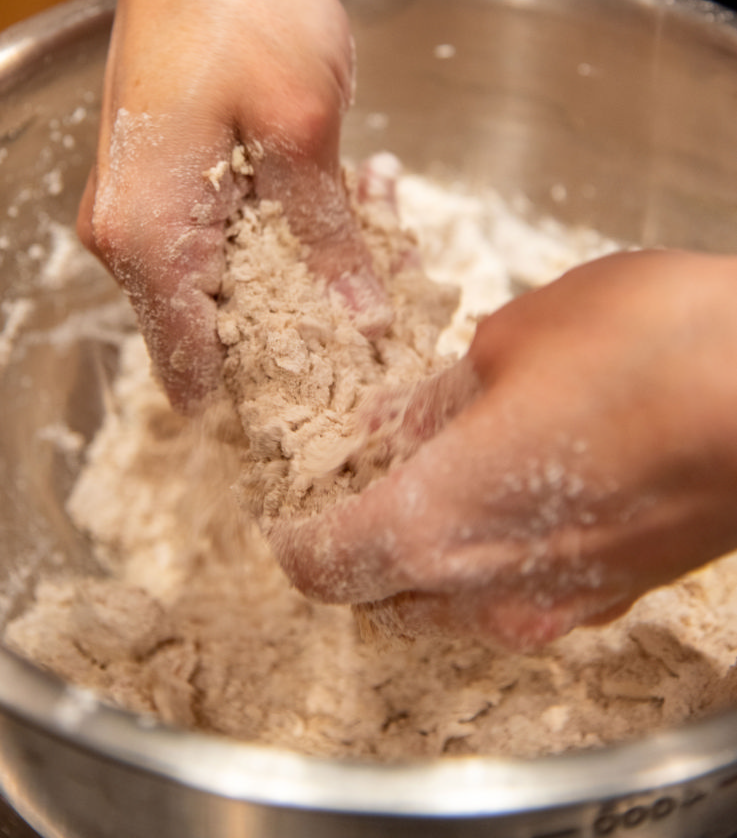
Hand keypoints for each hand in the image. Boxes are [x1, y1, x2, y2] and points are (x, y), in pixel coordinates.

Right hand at [78, 0, 380, 411]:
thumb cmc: (244, 6)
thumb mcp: (303, 128)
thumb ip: (327, 237)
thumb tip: (359, 323)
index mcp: (142, 237)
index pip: (196, 365)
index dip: (272, 392)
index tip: (342, 397)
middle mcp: (124, 234)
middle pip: (213, 327)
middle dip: (301, 322)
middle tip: (382, 296)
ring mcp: (140, 201)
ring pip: (227, 278)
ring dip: (301, 268)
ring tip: (375, 224)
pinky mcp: (165, 172)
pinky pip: (224, 231)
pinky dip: (284, 227)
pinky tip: (346, 192)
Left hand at [270, 249, 736, 648]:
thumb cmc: (651, 348)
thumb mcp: (514, 339)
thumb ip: (439, 395)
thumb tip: (398, 421)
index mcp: (437, 525)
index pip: (325, 566)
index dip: (296, 533)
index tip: (294, 500)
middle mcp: (489, 593)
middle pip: (384, 595)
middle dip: (361, 540)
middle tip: (365, 472)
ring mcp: (558, 607)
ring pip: (452, 601)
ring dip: (429, 549)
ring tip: (444, 467)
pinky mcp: (613, 597)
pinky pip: (518, 593)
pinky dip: (492, 552)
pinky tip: (515, 481)